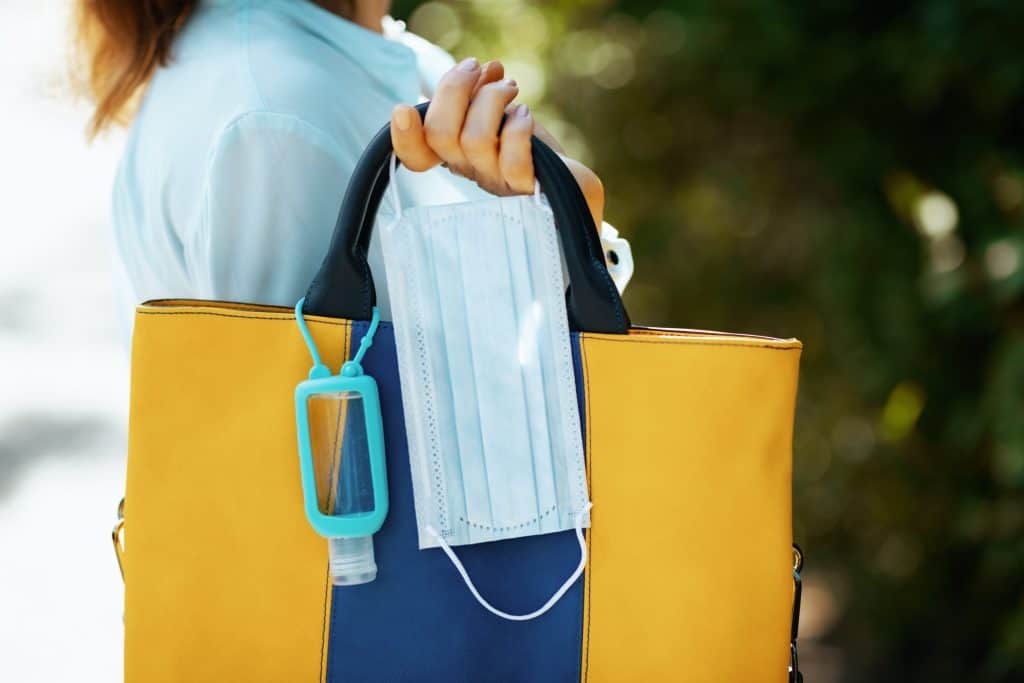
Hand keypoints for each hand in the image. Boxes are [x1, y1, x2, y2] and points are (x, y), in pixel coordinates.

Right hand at [390, 58, 604, 225]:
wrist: (573, 188)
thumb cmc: (535, 149)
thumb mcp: (504, 114)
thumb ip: (484, 93)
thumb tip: (484, 68)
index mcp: (457, 155)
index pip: (416, 155)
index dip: (403, 136)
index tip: (403, 109)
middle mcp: (471, 172)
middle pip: (440, 134)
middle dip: (456, 88)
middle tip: (478, 68)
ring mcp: (498, 183)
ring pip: (474, 139)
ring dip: (492, 99)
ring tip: (511, 89)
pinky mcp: (528, 188)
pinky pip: (512, 159)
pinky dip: (517, 126)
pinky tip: (526, 116)